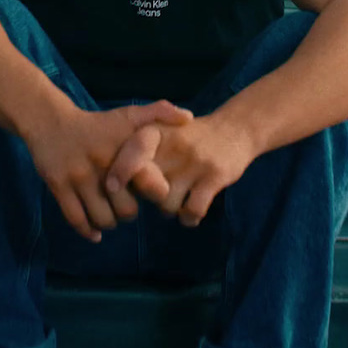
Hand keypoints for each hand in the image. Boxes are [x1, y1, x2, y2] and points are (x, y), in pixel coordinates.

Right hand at [25, 100, 192, 241]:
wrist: (51, 122)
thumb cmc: (96, 123)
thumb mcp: (128, 114)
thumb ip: (160, 112)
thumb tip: (188, 118)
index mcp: (123, 149)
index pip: (148, 184)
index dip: (153, 194)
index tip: (151, 194)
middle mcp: (102, 163)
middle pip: (126, 210)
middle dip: (129, 214)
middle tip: (126, 208)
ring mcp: (78, 176)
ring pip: (102, 218)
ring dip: (108, 223)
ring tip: (110, 218)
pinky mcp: (58, 186)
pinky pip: (75, 218)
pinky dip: (87, 231)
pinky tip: (95, 233)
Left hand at [106, 114, 257, 226]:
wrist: (235, 129)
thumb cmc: (190, 136)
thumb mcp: (161, 130)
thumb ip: (137, 152)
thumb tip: (113, 183)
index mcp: (156, 132)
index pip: (132, 152)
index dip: (119, 172)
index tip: (112, 187)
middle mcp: (174, 145)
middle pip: (147, 186)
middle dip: (148, 196)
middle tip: (159, 191)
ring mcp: (195, 162)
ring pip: (167, 204)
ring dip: (171, 209)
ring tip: (179, 198)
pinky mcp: (215, 177)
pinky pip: (192, 210)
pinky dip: (189, 218)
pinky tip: (191, 213)